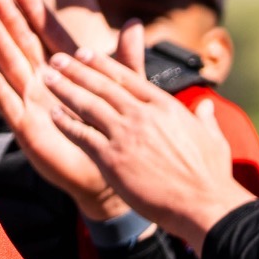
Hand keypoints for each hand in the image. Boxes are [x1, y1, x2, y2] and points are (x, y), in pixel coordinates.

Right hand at [0, 0, 128, 219]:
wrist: (107, 173)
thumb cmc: (112, 130)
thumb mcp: (123, 90)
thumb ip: (126, 58)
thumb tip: (136, 22)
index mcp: (66, 69)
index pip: (47, 34)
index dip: (35, 12)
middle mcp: (43, 81)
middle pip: (23, 43)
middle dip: (9, 18)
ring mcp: (31, 102)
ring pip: (12, 66)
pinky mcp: (26, 126)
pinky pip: (8, 104)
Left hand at [40, 46, 253, 251]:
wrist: (204, 205)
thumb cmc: (211, 175)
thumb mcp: (212, 138)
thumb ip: (205, 118)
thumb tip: (207, 106)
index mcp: (165, 106)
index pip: (127, 77)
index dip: (102, 64)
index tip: (83, 53)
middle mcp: (143, 115)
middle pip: (102, 86)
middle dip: (75, 70)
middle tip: (55, 59)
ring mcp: (125, 136)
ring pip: (87, 105)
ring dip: (64, 89)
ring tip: (46, 78)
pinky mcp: (112, 159)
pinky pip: (81, 135)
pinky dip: (65, 124)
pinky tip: (53, 115)